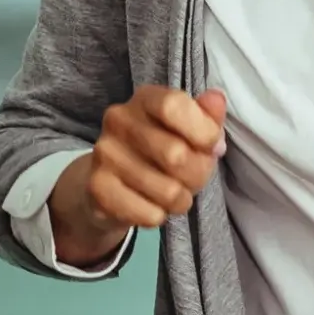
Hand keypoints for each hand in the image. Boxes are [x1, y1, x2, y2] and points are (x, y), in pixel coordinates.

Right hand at [54, 87, 228, 262]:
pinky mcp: (97, 187)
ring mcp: (104, 153)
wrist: (109, 185)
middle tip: (192, 178)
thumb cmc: (159, 153)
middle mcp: (119, 119)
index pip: (174, 105)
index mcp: (145, 98)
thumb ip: (206, 116)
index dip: (204, 132)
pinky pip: (149, 214)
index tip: (213, 147)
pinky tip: (150, 205)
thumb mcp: (188, 131)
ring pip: (168, 191)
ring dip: (180, 200)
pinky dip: (159, 216)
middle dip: (198, 175)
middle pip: (177, 155)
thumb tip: (216, 100)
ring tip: (172, 194)